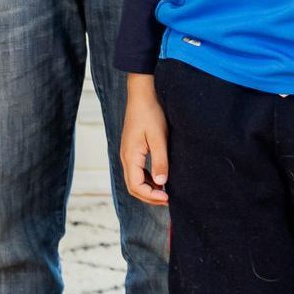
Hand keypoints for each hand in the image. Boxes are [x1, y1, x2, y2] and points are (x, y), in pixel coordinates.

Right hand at [119, 74, 169, 206]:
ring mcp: (127, 153)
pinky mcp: (132, 149)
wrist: (142, 94)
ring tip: (165, 191)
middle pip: (133, 186)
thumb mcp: (158, 137)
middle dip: (149, 196)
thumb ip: (160, 160)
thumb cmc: (150, 112)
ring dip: (148, 188)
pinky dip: (147, 179)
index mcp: (130, 155)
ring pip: (134, 180)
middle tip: (168, 200)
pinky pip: (136, 171)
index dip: (151, 196)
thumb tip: (161, 182)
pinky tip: (159, 178)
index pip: (136, 186)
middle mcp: (125, 156)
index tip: (168, 198)